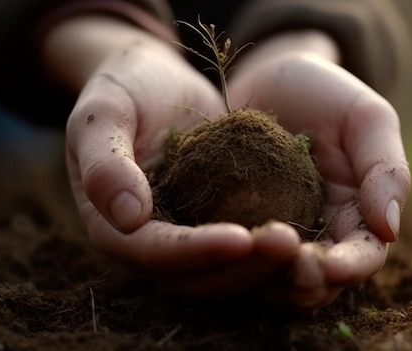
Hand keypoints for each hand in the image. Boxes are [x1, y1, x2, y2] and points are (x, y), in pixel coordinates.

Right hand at [42, 15, 305, 297]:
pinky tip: (309, 233)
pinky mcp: (219, 223)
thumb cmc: (122, 91)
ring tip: (305, 244)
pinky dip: (274, 248)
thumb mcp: (102, 114)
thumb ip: (105, 161)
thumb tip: (127, 217)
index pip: (155, 253)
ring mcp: (189, 238)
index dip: (196, 252)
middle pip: (199, 277)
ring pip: (229, 271)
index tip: (240, 240)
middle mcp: (152, 244)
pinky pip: (248, 247)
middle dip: (244, 266)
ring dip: (266, 266)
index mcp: (115, 228)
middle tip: (288, 243)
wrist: (153, 82)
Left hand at [228, 30, 410, 307]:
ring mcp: (275, 232)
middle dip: (306, 281)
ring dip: (267, 280)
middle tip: (289, 268)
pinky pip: (235, 253)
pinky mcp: (237, 225)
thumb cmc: (326, 93)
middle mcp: (317, 233)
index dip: (350, 267)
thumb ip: (386, 168)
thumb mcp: (366, 117)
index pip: (362, 255)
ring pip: (274, 276)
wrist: (269, 77)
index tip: (331, 266)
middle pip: (318, 278)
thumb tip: (391, 229)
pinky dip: (231, 258)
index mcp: (357, 215)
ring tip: (253, 263)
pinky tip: (217, 250)